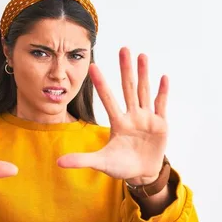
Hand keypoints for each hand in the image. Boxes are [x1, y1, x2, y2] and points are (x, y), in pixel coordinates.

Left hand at [57, 47, 167, 184]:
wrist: (142, 173)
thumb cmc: (120, 165)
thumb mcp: (101, 162)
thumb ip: (81, 160)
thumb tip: (57, 162)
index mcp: (117, 123)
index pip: (107, 99)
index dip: (100, 84)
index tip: (93, 66)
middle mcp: (132, 116)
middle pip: (128, 89)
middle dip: (126, 69)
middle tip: (123, 48)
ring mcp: (147, 118)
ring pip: (144, 92)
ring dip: (144, 74)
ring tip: (142, 55)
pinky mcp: (161, 124)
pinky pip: (161, 105)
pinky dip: (162, 92)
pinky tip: (163, 77)